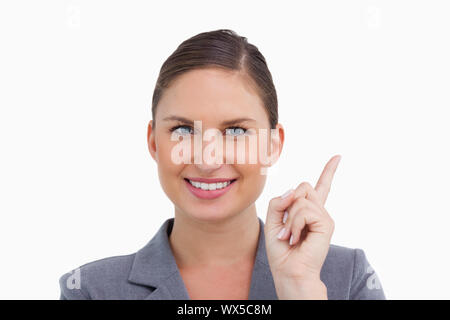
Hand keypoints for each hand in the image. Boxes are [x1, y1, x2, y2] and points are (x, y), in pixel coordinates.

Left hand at [264, 155, 340, 297]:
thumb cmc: (281, 249)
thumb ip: (279, 201)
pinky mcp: (326, 223)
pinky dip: (294, 223)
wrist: (288, 271)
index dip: (329, 171)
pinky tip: (296, 237)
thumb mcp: (273, 220)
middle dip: (288, 203)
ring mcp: (324, 217)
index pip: (320, 187)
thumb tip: (294, 192)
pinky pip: (304, 210)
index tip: (338, 157)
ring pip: (301, 198)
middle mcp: (319, 211)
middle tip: (286, 228)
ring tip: (290, 235)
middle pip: (303, 186)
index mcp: (308, 210)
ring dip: (289, 218)